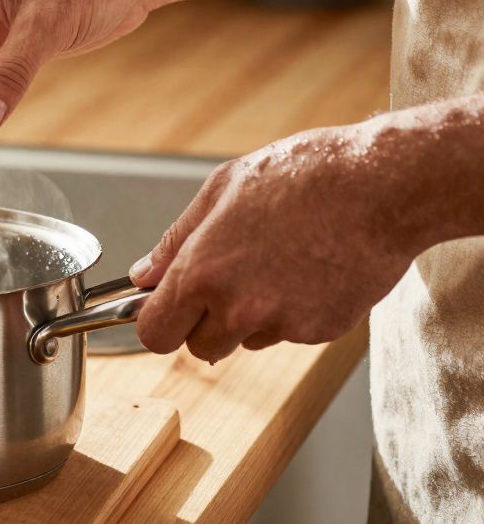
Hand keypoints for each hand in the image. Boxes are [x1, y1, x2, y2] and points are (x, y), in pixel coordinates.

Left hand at [129, 124, 417, 362]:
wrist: (379, 185)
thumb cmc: (301, 175)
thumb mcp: (220, 190)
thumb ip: (174, 242)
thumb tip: (144, 275)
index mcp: (202, 273)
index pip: (156, 334)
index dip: (159, 322)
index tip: (167, 308)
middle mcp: (238, 308)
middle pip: (199, 347)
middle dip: (204, 323)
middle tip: (226, 279)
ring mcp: (282, 324)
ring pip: (245, 341)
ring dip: (249, 317)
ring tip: (275, 263)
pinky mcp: (321, 331)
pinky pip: (289, 333)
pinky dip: (292, 312)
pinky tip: (307, 269)